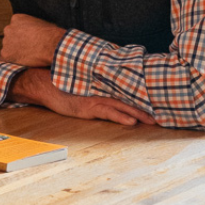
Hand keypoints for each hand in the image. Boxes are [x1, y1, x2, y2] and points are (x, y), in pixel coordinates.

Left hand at [1, 13, 65, 67]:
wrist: (51, 46)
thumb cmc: (51, 35)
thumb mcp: (40, 23)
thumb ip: (31, 26)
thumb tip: (32, 30)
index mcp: (16, 19)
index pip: (15, 27)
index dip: (22, 34)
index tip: (29, 40)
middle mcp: (8, 28)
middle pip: (10, 36)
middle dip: (16, 42)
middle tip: (27, 48)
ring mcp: (6, 41)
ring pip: (8, 47)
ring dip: (15, 51)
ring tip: (28, 55)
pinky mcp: (6, 54)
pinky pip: (6, 58)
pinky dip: (13, 61)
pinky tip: (23, 61)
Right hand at [9, 68, 154, 126]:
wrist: (43, 82)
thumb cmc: (63, 83)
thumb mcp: (82, 83)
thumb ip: (96, 84)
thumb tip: (111, 86)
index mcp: (101, 84)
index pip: (126, 90)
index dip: (141, 95)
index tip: (156, 100)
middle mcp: (101, 90)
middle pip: (128, 98)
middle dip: (145, 106)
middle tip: (161, 113)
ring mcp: (95, 98)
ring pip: (122, 105)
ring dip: (138, 113)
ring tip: (152, 120)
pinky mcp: (87, 107)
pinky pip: (108, 112)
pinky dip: (120, 117)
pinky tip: (131, 121)